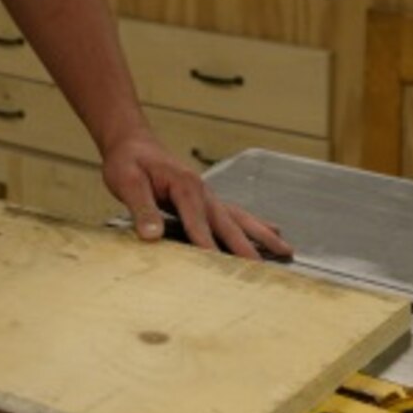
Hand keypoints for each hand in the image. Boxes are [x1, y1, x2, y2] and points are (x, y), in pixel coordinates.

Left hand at [100, 130, 292, 260]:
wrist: (133, 142)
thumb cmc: (129, 161)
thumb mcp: (127, 182)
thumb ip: (141, 209)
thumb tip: (152, 235)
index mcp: (185, 186)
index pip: (198, 222)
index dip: (207, 245)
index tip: (218, 267)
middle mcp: (202, 191)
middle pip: (228, 224)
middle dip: (247, 247)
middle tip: (263, 271)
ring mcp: (207, 195)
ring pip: (240, 218)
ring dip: (262, 235)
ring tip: (286, 250)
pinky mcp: (206, 199)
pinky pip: (235, 214)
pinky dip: (255, 225)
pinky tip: (272, 231)